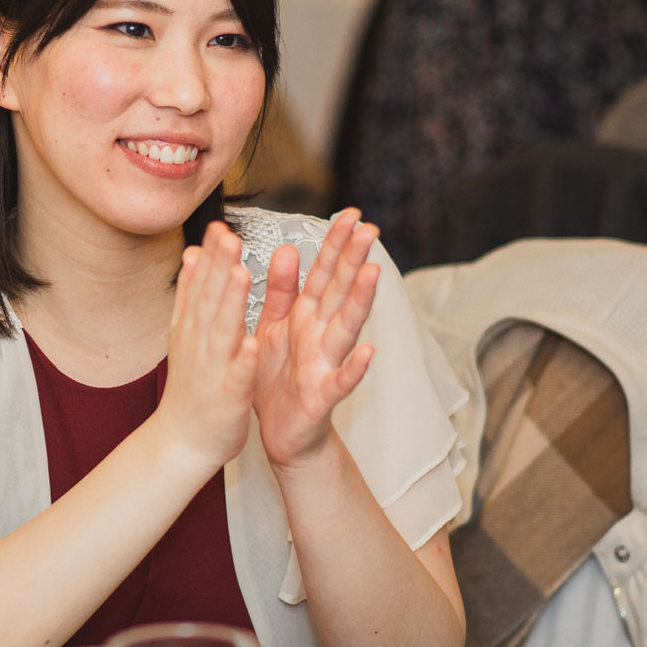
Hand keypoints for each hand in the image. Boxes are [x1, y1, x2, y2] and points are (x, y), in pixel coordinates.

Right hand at [155, 221, 259, 470]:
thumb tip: (191, 254)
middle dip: (219, 267)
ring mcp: (212, 369)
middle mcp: (198, 343)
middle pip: (208, 300)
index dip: (209, 255)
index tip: (219, 225)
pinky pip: (237, 377)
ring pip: (222, 332)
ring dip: (230, 303)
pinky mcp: (227, 397)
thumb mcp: (186, 333)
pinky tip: (251, 345)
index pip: (200, 283)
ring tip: (241, 274)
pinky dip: (243, 361)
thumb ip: (191, 294)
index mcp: (192, 326)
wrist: (181, 441)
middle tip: (228, 235)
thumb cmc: (192, 386)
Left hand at [252, 208, 379, 470]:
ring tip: (372, 275)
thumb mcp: (275, 326)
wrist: (279, 433)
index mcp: (306, 316)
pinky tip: (369, 353)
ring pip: (345, 329)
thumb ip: (282, 290)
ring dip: (359, 302)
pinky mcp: (323, 396)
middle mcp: (321, 335)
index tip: (351, 214)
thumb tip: (290, 248)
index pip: (324, 273)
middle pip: (339, 293)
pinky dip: (355, 369)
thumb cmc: (278, 378)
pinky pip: (340, 381)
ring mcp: (326, 364)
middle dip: (354, 261)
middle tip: (370, 229)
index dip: (336, 245)